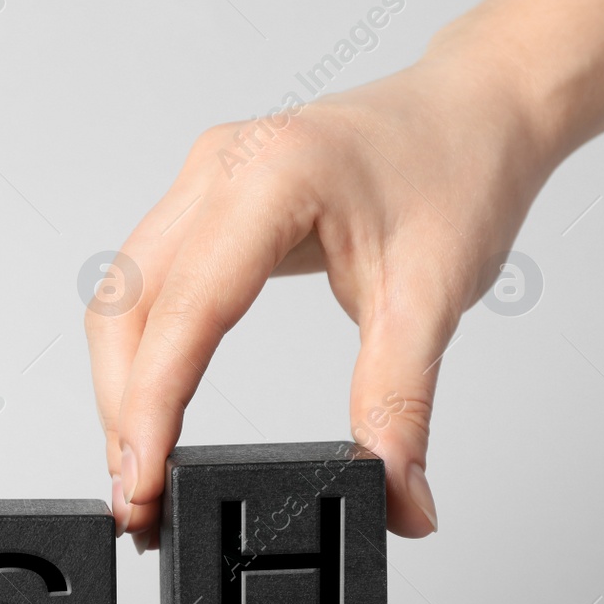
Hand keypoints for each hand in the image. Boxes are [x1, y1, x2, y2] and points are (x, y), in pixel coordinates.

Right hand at [86, 52, 555, 548]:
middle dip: (123, 408)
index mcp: (272, 177)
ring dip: (123, 384)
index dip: (152, 407)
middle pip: (126, 306)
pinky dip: (142, 351)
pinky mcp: (206, 197)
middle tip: (138, 497)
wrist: (481, 104)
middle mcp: (219, 168)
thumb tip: (398, 500)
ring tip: (140, 464)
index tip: (143, 484)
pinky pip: (146, 281)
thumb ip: (400, 406)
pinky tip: (154, 402)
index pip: (185, 312)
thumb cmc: (463, 170)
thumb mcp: (433, 298)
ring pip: (123, 297)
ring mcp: (204, 178)